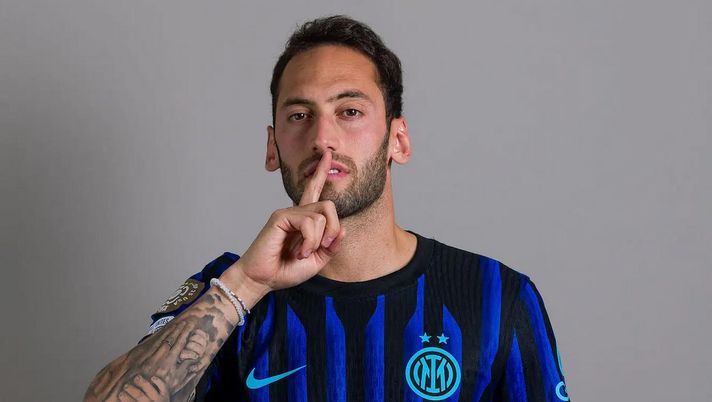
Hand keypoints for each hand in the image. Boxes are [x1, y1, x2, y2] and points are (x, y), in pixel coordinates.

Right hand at [117, 375, 167, 401]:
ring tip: (137, 377)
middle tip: (126, 385)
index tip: (120, 393)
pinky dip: (159, 382)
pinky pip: (163, 387)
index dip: (126, 399)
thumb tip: (117, 399)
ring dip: (143, 383)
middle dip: (133, 391)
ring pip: (150, 390)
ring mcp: (160, 399)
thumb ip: (130, 401)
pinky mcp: (166, 393)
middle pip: (140, 397)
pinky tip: (153, 377)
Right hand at [227, 151, 344, 293]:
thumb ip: (331, 246)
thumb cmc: (285, 270)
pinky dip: (309, 241)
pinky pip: (309, 222)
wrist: (262, 279)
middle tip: (323, 247)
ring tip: (303, 253)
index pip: (314, 191)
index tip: (326, 154)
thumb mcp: (316, 261)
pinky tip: (298, 251)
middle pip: (329, 206)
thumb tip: (342, 228)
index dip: (321, 173)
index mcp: (305, 220)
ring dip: (317, 241)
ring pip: (321, 216)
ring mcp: (288, 212)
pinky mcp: (281, 216)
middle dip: (334, 229)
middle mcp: (297, 212)